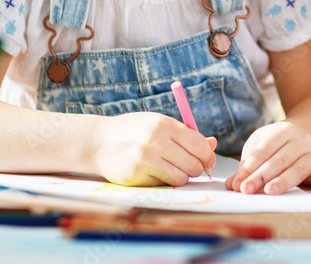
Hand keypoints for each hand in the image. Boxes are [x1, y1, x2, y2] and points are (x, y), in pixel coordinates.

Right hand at [89, 111, 216, 185]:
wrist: (97, 141)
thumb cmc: (134, 131)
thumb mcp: (159, 124)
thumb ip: (186, 135)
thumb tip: (213, 145)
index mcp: (164, 124)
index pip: (199, 145)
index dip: (208, 156)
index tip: (208, 161)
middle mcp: (155, 141)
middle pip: (193, 164)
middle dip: (197, 169)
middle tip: (191, 167)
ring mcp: (145, 160)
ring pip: (181, 178)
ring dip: (181, 177)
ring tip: (173, 169)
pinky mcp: (136, 177)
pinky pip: (163, 185)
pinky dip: (164, 182)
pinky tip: (153, 172)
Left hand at [225, 121, 310, 194]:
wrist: (305, 134)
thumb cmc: (276, 144)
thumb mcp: (260, 146)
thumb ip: (246, 166)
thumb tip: (232, 185)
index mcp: (282, 130)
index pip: (264, 149)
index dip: (250, 166)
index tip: (238, 182)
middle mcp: (300, 139)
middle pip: (279, 159)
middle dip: (261, 176)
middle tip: (247, 190)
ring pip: (298, 168)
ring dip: (283, 181)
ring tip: (270, 191)